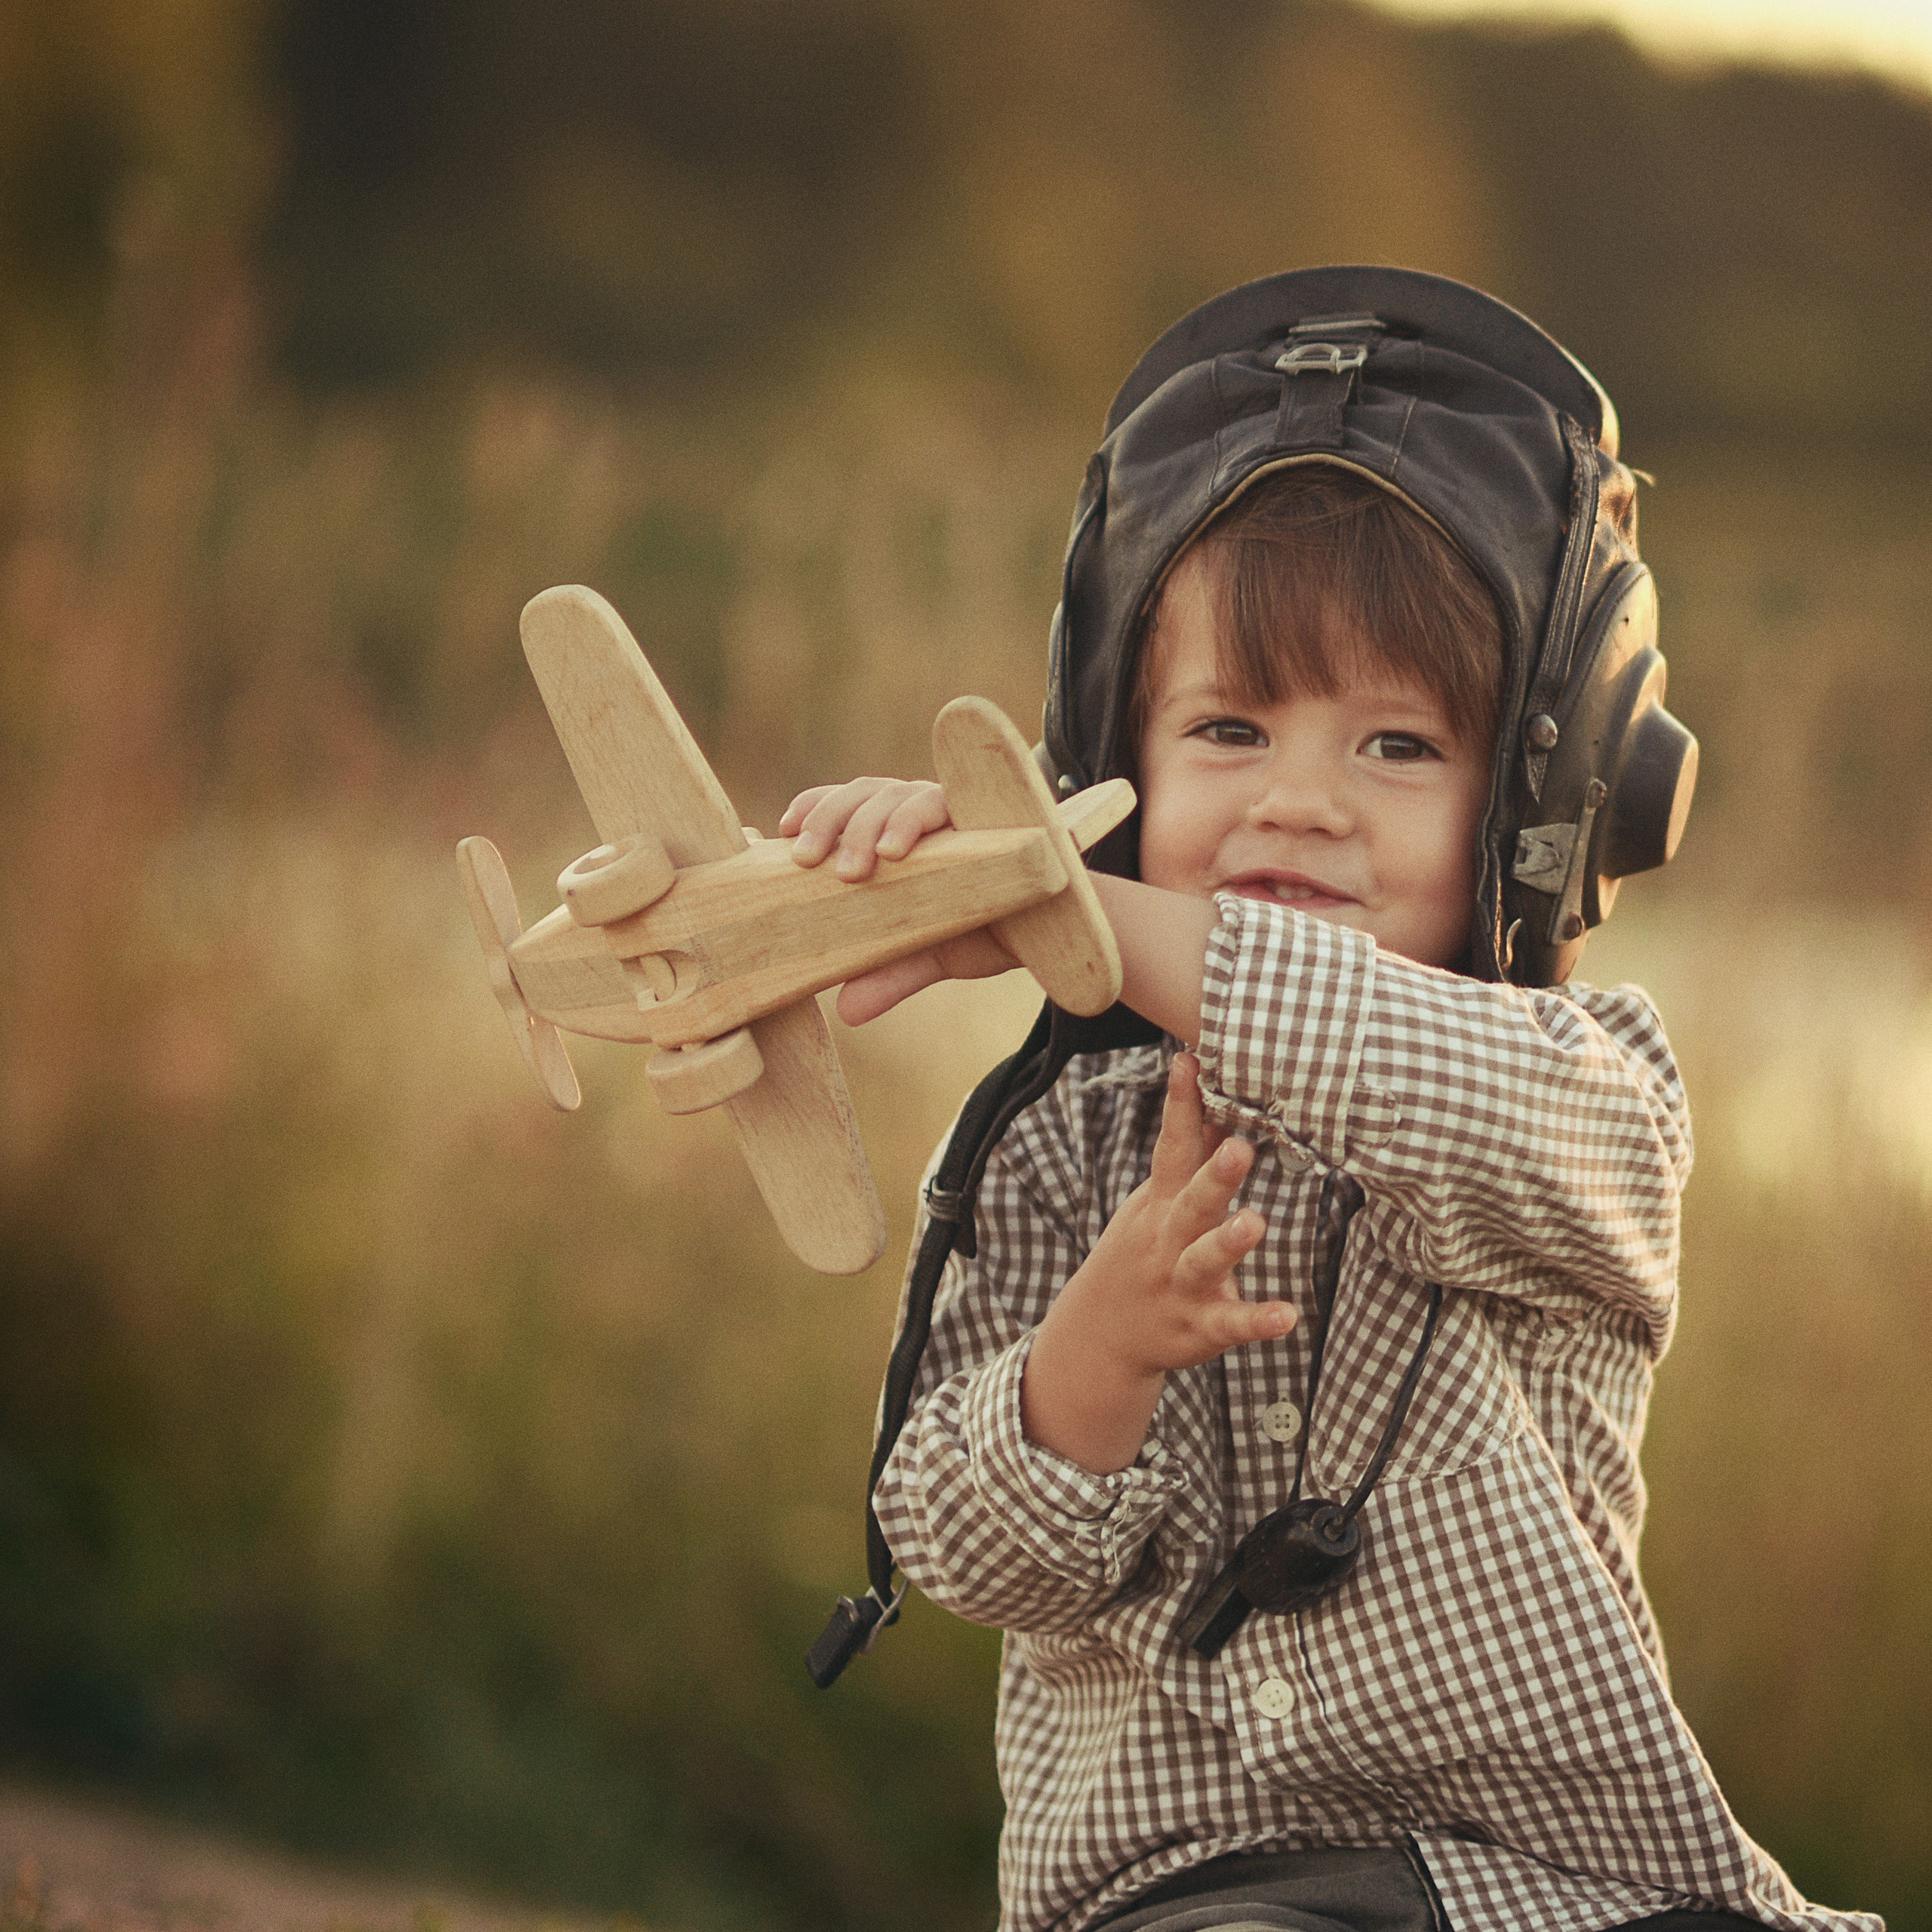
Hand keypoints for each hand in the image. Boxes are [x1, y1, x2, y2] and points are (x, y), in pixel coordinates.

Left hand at [779, 775, 1015, 1021]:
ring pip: (895, 793)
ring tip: (852, 868)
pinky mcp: (985, 810)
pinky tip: (897, 850)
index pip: (843, 804)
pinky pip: (943, 801)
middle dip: (829, 820)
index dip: (812, 810)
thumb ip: (890, 974)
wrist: (1061, 928)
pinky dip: (913, 821)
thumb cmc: (992, 928)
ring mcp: (952, 808)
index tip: (780, 834)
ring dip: (865, 823)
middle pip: (861, 793)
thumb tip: (846, 1011)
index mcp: (896, 834)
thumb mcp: (934, 954)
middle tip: (807, 860)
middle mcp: (920, 813)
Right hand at [1021, 1053, 1291, 1471]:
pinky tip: (1287, 1316)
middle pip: (1191, 1202)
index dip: (1181, 1105)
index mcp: (1162, 1202)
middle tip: (1240, 1148)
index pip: (1171, 1147)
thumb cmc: (1145, 1249)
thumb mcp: (1159, 1200)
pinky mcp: (1200, 1326)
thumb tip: (1224, 1099)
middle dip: (1214, 1175)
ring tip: (1253, 1222)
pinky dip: (1257, 1320)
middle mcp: (1168, 1238)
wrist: (1102, 1333)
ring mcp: (1182, 1283)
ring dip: (1227, 1242)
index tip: (1190, 1062)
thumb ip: (1194, 1155)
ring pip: (1203, 1260)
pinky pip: (1230, 1323)